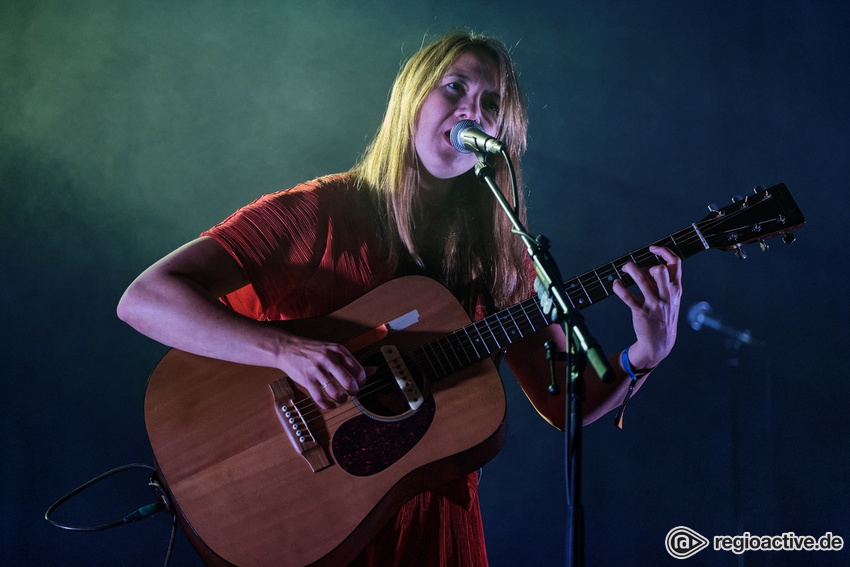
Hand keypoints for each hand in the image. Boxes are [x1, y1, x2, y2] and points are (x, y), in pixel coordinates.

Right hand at [275, 334, 366, 409]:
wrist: (288, 348)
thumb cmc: (314, 351)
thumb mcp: (335, 351)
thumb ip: (353, 362)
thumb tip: (374, 370)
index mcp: (338, 350)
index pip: (358, 370)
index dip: (362, 381)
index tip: (359, 385)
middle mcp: (328, 359)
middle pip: (349, 382)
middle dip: (354, 392)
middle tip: (353, 394)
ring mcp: (316, 370)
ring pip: (335, 392)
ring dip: (341, 399)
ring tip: (341, 399)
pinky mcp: (306, 380)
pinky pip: (319, 398)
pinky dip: (326, 405)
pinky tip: (329, 405)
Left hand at [612, 245, 682, 369]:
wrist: (660, 344)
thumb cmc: (663, 317)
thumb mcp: (670, 299)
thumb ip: (660, 284)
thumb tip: (647, 268)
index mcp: (676, 289)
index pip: (675, 263)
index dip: (664, 251)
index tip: (652, 248)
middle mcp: (667, 295)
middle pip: (660, 269)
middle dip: (646, 264)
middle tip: (634, 268)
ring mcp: (654, 304)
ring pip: (641, 279)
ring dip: (630, 269)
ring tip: (623, 269)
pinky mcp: (641, 312)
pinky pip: (627, 296)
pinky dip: (618, 287)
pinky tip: (616, 284)